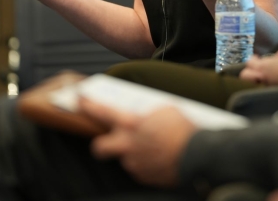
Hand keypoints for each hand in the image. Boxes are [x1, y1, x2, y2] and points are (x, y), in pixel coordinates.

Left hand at [81, 99, 197, 187]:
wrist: (198, 154)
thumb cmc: (183, 128)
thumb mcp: (165, 109)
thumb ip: (148, 112)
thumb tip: (145, 115)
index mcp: (132, 124)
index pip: (103, 113)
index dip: (88, 106)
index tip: (79, 100)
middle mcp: (128, 145)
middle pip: (100, 147)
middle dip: (102, 143)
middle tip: (111, 139)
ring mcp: (135, 163)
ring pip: (125, 157)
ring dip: (133, 153)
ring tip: (152, 147)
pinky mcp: (143, 177)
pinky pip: (139, 168)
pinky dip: (146, 163)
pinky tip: (159, 157)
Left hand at [239, 48, 277, 85]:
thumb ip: (275, 56)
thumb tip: (274, 59)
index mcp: (263, 66)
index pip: (249, 63)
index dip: (252, 59)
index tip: (256, 57)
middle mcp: (263, 77)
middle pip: (245, 76)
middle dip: (248, 71)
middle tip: (256, 68)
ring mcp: (268, 86)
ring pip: (255, 83)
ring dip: (258, 78)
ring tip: (266, 74)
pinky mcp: (275, 91)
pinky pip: (267, 86)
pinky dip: (268, 82)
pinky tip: (276, 79)